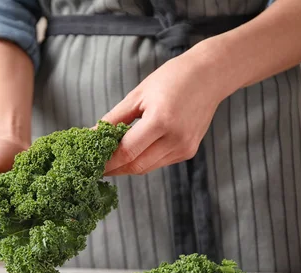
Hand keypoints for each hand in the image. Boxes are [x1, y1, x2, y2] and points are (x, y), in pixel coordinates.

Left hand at [101, 43, 229, 175]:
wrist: (210, 75)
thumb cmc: (172, 78)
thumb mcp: (138, 94)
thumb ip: (115, 119)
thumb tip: (92, 135)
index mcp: (161, 121)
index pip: (126, 152)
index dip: (106, 161)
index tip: (89, 163)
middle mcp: (176, 139)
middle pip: (136, 166)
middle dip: (114, 168)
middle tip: (95, 165)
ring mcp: (185, 148)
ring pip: (147, 167)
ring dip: (127, 166)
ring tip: (109, 160)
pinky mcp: (188, 151)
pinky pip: (159, 162)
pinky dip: (143, 160)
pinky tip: (132, 153)